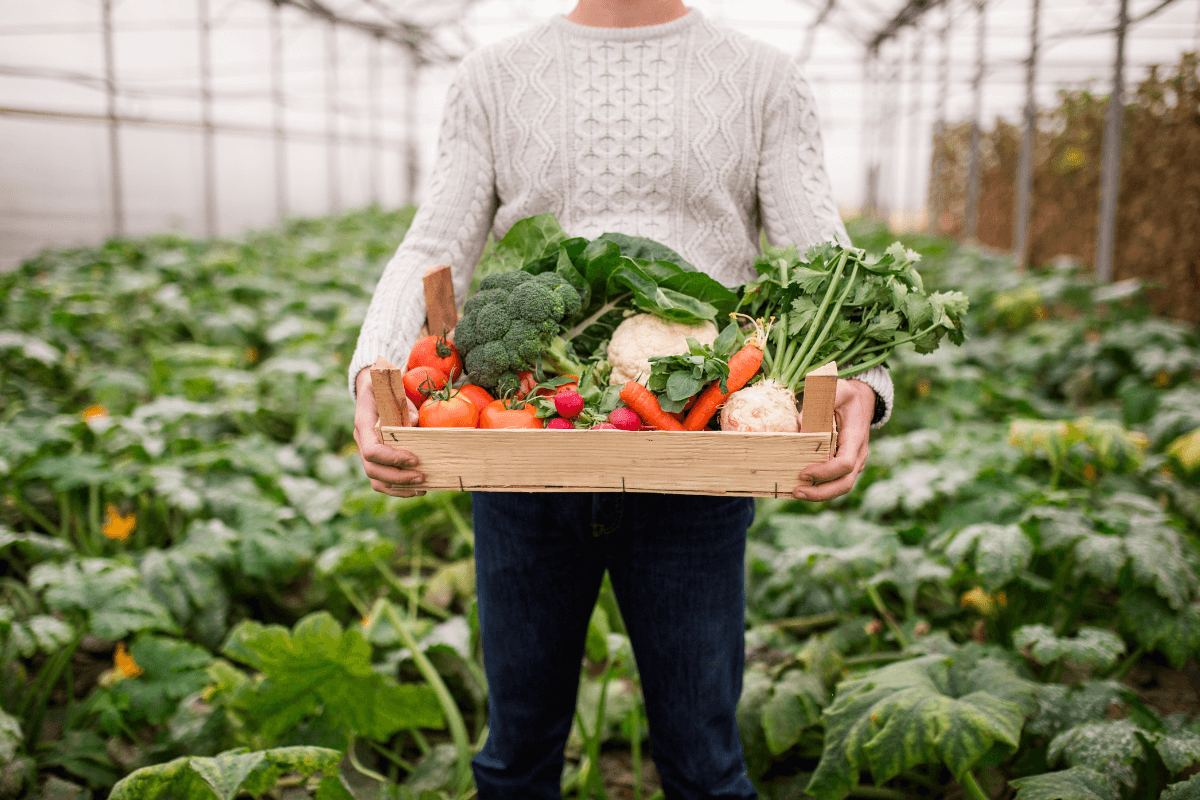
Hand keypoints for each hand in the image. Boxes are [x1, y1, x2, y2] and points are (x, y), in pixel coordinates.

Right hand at [353, 367, 425, 496]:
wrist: (371, 388)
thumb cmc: (384, 387)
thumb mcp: (393, 387)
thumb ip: (403, 404)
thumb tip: (415, 423)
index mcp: (363, 423)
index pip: (371, 450)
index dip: (391, 458)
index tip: (414, 459)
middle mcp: (362, 440)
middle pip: (372, 469)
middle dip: (398, 477)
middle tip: (422, 477)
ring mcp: (366, 451)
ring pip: (375, 479)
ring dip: (399, 487)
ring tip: (422, 487)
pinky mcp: (374, 458)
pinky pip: (380, 480)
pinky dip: (397, 488)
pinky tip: (415, 489)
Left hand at [793, 378, 874, 501]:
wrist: (860, 403)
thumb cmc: (845, 396)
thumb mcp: (837, 390)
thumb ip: (821, 402)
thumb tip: (800, 423)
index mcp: (856, 437)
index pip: (846, 463)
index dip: (826, 472)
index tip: (804, 472)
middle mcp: (858, 454)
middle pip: (845, 483)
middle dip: (821, 492)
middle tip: (796, 492)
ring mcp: (854, 463)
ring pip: (840, 487)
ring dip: (819, 494)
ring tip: (796, 493)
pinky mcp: (845, 466)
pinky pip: (835, 482)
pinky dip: (819, 488)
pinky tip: (801, 487)